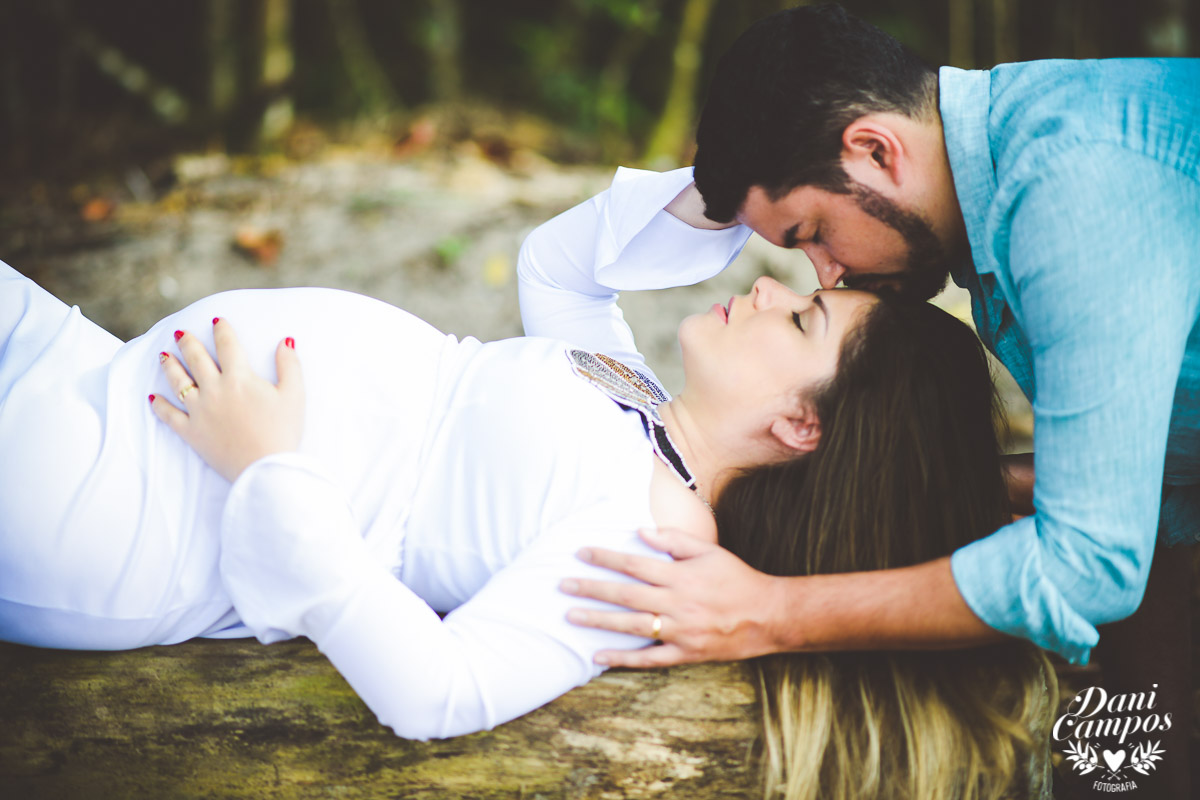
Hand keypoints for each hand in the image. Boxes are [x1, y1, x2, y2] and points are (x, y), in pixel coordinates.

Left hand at [150, 318, 303, 481]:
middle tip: (180, 333)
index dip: (222, 331)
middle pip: (197, 359)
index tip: (217, 321)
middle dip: (188, 343)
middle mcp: (214, 390)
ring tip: (164, 355)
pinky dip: (160, 406)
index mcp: (239, 378)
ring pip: (179, 382)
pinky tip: (153, 398)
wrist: (264, 467)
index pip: (227, 346)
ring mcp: (199, 411)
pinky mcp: (191, 432)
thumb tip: (285, 342)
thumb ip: (289, 366)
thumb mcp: (294, 396)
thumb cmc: (282, 432)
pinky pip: (170, 416)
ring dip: (170, 366)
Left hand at [561, 527, 783, 667]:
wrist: (768, 615)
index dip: (606, 558)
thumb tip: (640, 531)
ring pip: (632, 626)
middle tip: (563, 585)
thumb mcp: (709, 551)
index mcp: (681, 576)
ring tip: (571, 616)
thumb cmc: (736, 578)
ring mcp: (680, 631)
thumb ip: (674, 540)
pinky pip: (649, 658)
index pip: (634, 564)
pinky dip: (623, 658)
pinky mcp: (685, 653)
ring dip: (599, 621)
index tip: (581, 553)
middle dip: (592, 589)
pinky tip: (598, 656)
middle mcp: (677, 603)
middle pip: (626, 595)